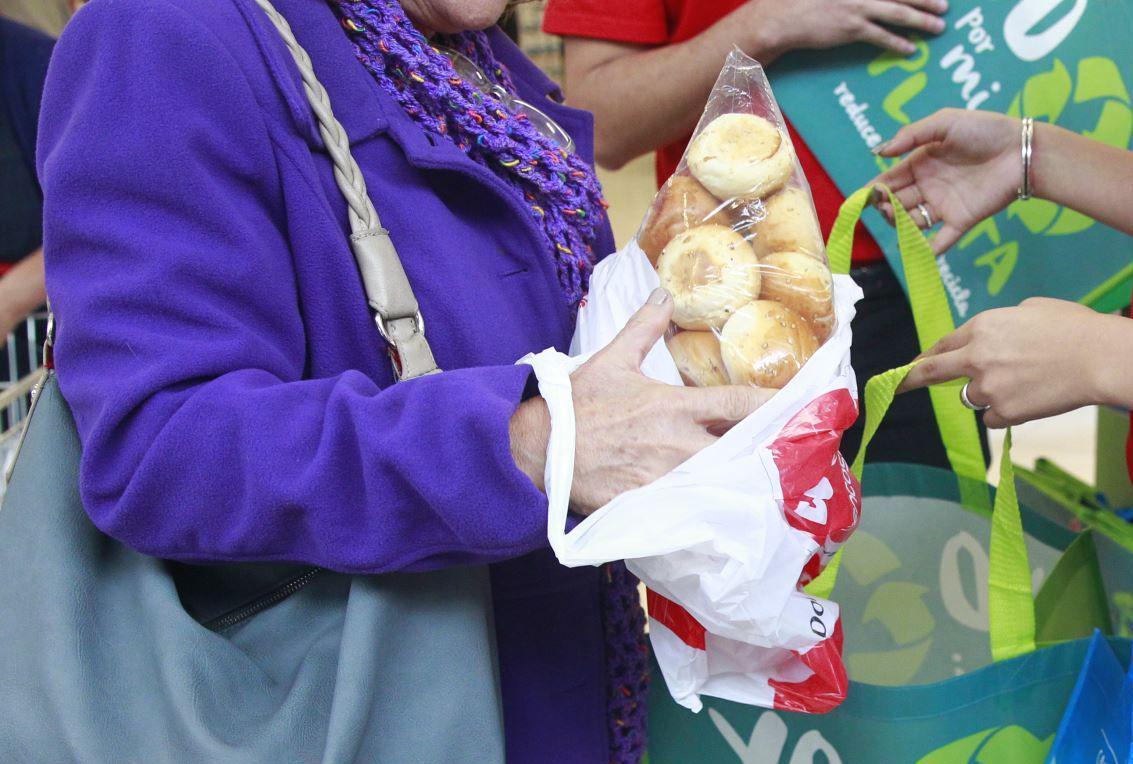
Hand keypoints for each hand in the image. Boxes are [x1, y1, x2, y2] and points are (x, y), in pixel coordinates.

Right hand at [510, 289, 775, 513]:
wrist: (542, 450)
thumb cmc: (579, 405)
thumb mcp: (613, 360)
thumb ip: (644, 327)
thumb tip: (663, 294)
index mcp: (676, 405)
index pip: (740, 403)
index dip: (774, 407)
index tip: (798, 407)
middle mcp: (681, 443)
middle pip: (744, 450)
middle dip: (768, 453)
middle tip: (794, 455)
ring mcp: (669, 478)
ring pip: (724, 482)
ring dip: (745, 482)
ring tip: (772, 487)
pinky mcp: (654, 505)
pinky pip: (695, 509)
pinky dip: (712, 509)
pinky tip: (730, 514)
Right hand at [742, 0, 947, 58]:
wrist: (782, 15)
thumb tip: (869, 3)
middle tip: (946, 6)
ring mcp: (858, 6)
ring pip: (899, 13)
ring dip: (921, 21)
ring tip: (938, 28)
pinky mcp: (850, 28)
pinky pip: (880, 36)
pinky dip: (897, 42)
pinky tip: (910, 49)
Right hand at [873, 109, 1021, 252]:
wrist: (1022, 150)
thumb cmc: (985, 130)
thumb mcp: (945, 121)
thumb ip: (911, 135)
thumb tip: (877, 153)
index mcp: (921, 164)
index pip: (890, 180)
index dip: (875, 189)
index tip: (863, 196)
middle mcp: (929, 187)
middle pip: (897, 203)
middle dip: (885, 207)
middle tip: (884, 205)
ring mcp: (944, 206)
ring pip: (912, 223)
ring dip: (900, 225)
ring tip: (897, 217)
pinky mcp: (962, 221)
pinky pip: (941, 241)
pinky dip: (928, 250)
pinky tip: (917, 252)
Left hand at [898, 298, 1128, 426]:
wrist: (1099, 358)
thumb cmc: (1074, 328)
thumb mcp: (1032, 309)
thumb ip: (1003, 324)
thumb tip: (996, 335)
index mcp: (982, 326)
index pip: (942, 344)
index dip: (926, 356)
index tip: (912, 365)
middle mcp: (976, 356)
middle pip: (931, 372)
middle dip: (909, 380)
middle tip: (894, 387)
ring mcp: (987, 386)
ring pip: (970, 397)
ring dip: (986, 394)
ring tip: (1023, 383)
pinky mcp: (1003, 411)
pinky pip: (991, 417)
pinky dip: (1004, 413)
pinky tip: (1030, 399)